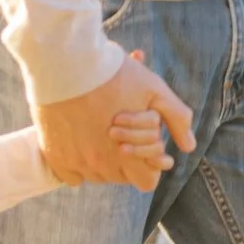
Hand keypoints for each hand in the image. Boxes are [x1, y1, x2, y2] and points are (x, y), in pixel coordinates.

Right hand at [37, 55, 194, 185]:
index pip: (146, 181)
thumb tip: (189, 146)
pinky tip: (80, 141)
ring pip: (94, 176)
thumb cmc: (112, 74)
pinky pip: (69, 175)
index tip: (146, 148)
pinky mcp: (54, 155)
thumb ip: (177, 118)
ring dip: (100, 161)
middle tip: (121, 134)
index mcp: (127, 154)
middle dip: (125, 161)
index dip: (150, 166)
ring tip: (100, 132)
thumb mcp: (154, 90)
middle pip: (120, 178)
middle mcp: (100, 165)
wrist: (65, 62)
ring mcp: (75, 162)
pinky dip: (75, 164)